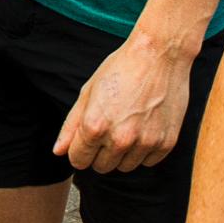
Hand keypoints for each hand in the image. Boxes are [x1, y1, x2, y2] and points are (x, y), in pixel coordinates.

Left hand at [54, 30, 192, 172]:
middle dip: (100, 152)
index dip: (79, 150)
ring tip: (127, 124)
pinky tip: (144, 126)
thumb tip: (58, 151)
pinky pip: (148, 162)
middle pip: (101, 167)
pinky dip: (144, 150)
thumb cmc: (121, 68)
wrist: (159, 55)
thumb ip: (71, 124)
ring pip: (125, 167)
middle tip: (108, 127)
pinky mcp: (165, 144)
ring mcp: (144, 143)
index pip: (78, 160)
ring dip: (122, 153)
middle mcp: (119, 139)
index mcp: (95, 125)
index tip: (85, 140)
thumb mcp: (89, 91)